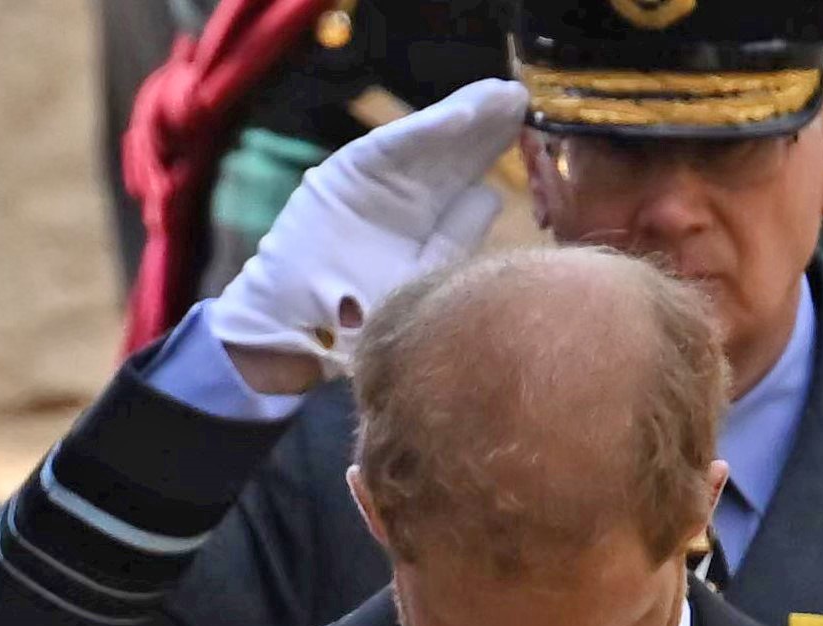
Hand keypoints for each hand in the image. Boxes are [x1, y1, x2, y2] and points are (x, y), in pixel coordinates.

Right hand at [211, 80, 527, 393]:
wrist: (291, 332)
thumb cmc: (355, 323)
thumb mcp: (418, 282)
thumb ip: (453, 240)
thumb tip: (490, 195)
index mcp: (420, 220)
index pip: (464, 178)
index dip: (495, 156)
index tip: (531, 132)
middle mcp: (399, 195)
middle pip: (450, 154)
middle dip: (486, 128)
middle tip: (522, 100)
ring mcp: (371, 183)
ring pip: (425, 144)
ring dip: (463, 117)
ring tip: (499, 97)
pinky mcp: (344, 176)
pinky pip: (388, 149)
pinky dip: (422, 130)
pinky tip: (461, 114)